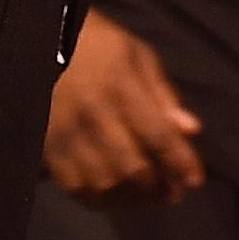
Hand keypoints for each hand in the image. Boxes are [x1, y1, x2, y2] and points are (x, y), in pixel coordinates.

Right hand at [42, 11, 206, 206]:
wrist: (43, 40)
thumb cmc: (98, 44)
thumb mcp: (138, 56)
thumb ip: (163, 95)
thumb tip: (190, 130)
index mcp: (120, 86)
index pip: (158, 135)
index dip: (181, 162)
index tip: (195, 179)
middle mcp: (93, 114)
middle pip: (132, 168)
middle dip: (158, 187)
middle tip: (171, 191)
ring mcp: (67, 134)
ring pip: (105, 185)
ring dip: (132, 198)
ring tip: (146, 195)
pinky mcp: (48, 146)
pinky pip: (75, 188)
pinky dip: (99, 199)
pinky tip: (114, 193)